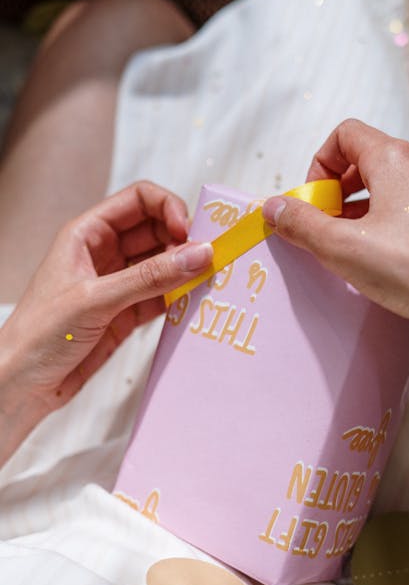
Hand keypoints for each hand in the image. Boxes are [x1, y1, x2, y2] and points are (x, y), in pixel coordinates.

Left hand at [0, 181, 212, 439]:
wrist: (24, 384)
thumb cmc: (39, 334)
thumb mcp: (96, 300)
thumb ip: (149, 277)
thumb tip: (198, 254)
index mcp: (88, 234)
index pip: (139, 201)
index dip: (168, 208)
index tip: (189, 232)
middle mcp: (106, 255)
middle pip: (157, 231)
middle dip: (184, 240)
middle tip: (208, 259)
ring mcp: (118, 285)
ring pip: (163, 265)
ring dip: (185, 271)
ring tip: (208, 281)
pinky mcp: (127, 315)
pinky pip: (162, 297)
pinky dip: (179, 299)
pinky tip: (193, 303)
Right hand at [262, 119, 408, 343]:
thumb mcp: (343, 248)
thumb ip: (302, 225)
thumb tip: (274, 208)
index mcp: (395, 160)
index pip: (346, 135)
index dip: (319, 164)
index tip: (313, 201)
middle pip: (370, 160)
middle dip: (340, 190)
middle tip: (329, 226)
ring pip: (396, 186)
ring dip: (367, 208)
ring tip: (356, 245)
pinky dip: (396, 221)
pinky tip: (391, 257)